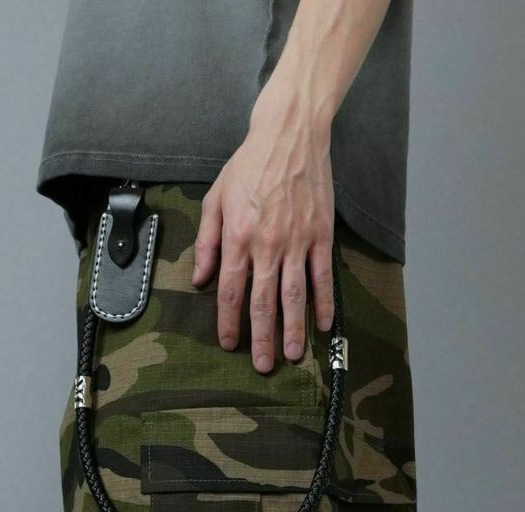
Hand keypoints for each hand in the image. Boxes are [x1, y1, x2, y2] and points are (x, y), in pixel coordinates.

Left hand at [190, 102, 335, 373]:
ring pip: (295, 294)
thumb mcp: (216, 198)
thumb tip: (200, 278)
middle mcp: (268, 243)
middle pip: (263, 301)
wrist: (290, 133)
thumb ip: (207, 241)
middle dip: (262, 337)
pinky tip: (324, 325)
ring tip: (293, 355)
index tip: (229, 344)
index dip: (229, 321)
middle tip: (263, 366)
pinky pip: (323, 276)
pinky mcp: (320, 234)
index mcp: (238, 236)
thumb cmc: (249, 164)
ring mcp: (297, 240)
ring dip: (293, 328)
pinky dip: (325, 302)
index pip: (231, 290)